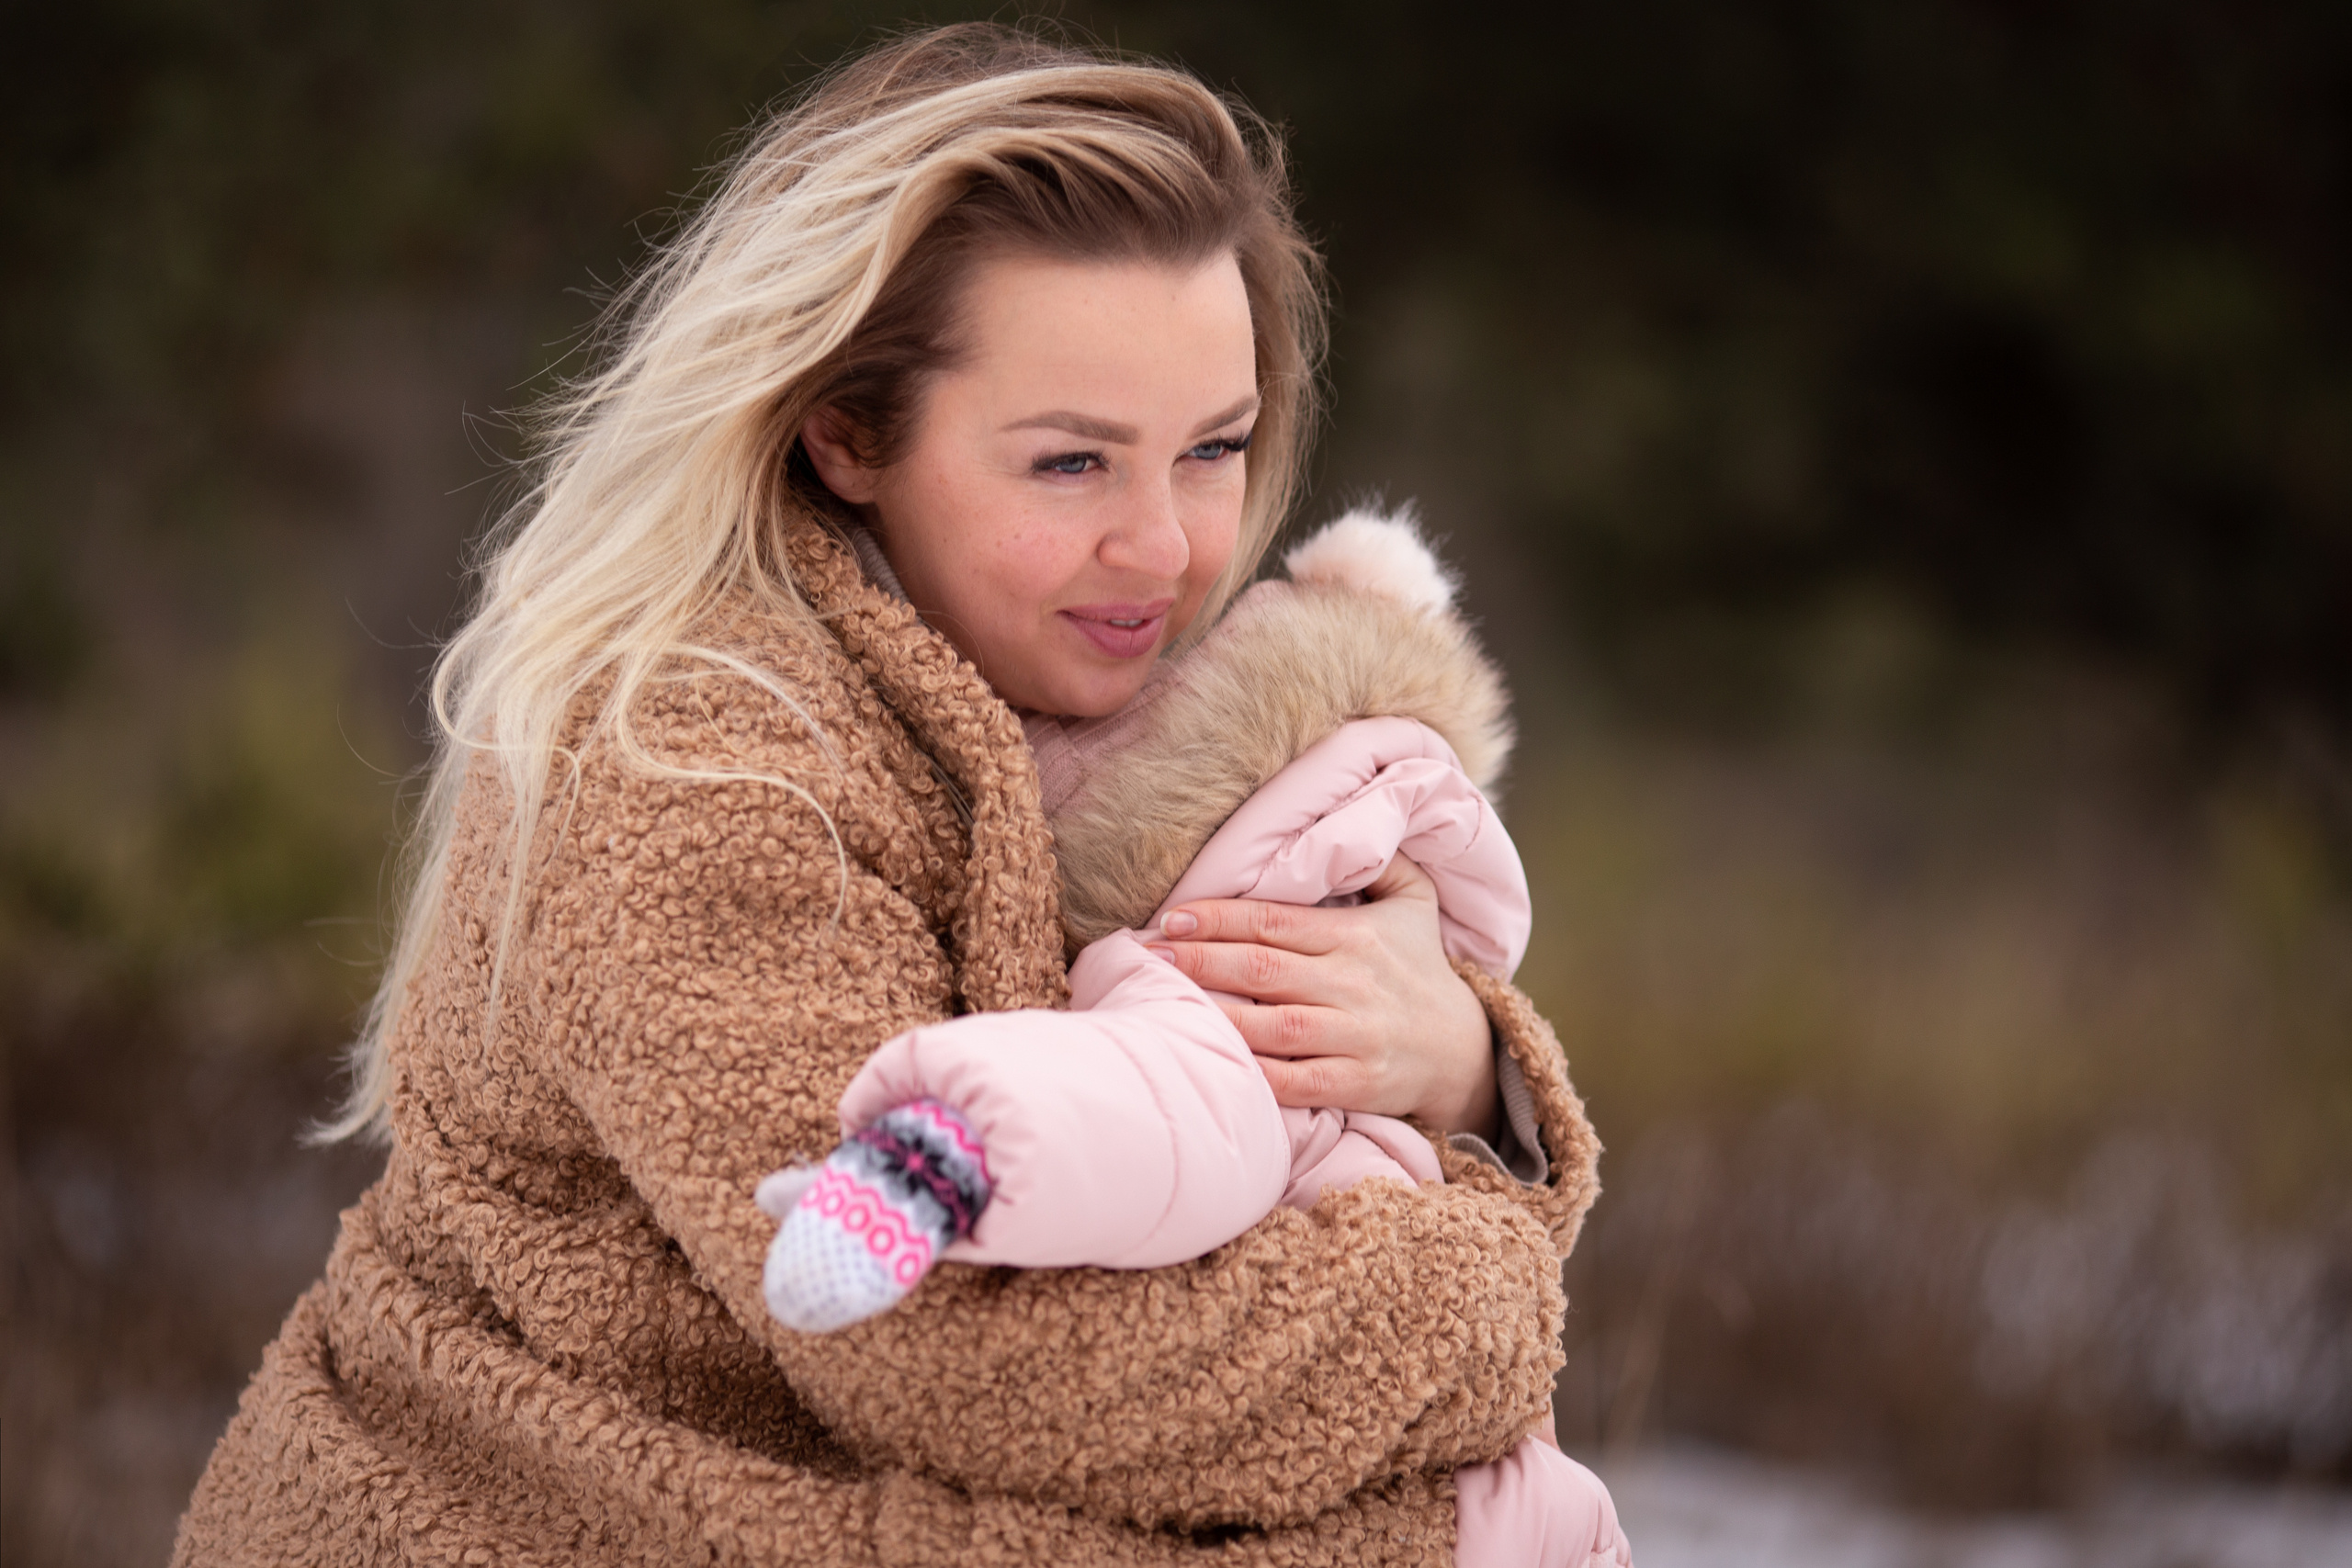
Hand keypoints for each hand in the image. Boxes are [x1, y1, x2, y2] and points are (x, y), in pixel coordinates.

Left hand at [1147, 856, 1500, 1137]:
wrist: (1465, 1051)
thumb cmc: (1420, 968)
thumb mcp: (1415, 901)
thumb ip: (1379, 859)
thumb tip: (1348, 814)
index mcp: (1356, 936)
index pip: (1275, 921)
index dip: (1219, 918)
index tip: (1170, 917)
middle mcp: (1353, 984)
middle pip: (1263, 969)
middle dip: (1200, 960)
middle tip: (1146, 955)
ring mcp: (1355, 1037)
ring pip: (1273, 1025)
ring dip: (1215, 1014)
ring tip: (1163, 1004)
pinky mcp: (1356, 1084)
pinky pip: (1296, 1081)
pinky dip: (1254, 1076)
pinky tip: (1215, 1064)